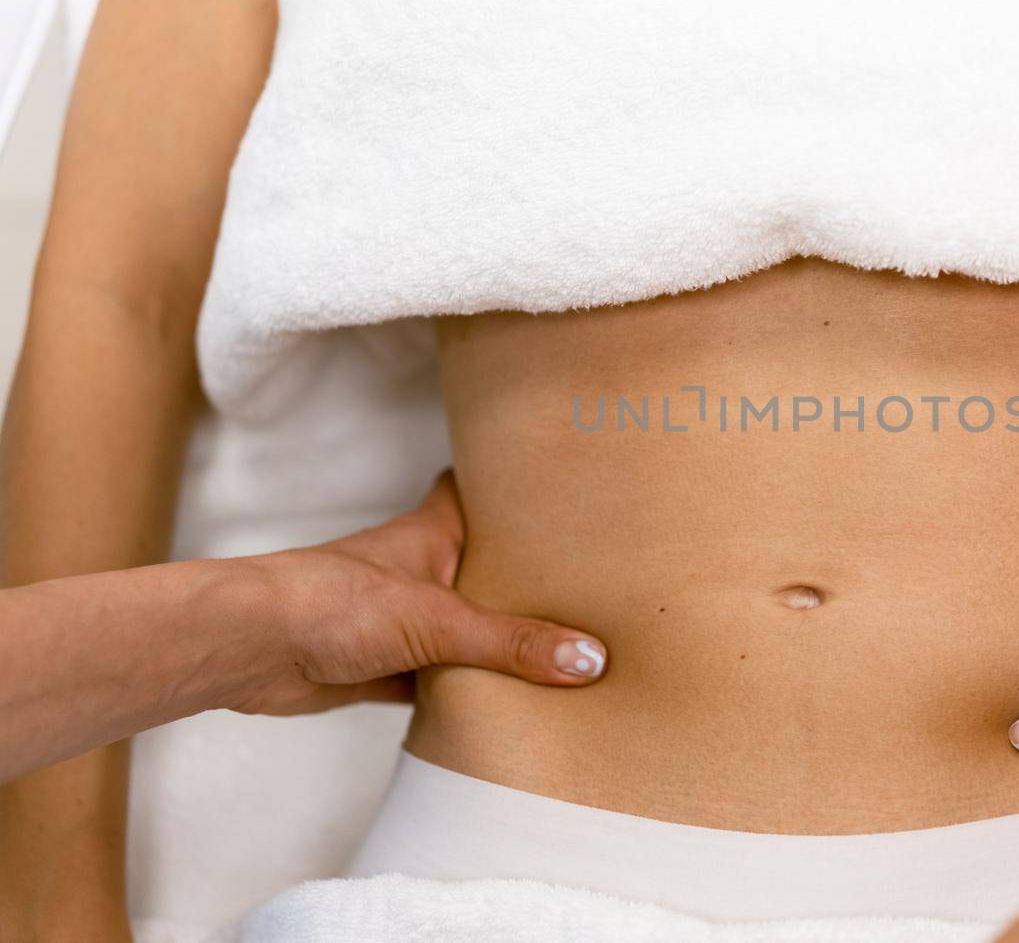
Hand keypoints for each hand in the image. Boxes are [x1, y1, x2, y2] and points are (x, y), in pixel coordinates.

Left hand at [220, 472, 607, 714]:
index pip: (474, 492)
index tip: (559, 490)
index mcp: (434, 533)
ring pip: (465, 630)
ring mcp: (402, 621)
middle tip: (589, 584)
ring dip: (499, 643)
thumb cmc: (333, 601)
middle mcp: (421, 571)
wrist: (250, 649)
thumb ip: (513, 643)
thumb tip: (590, 659)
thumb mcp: (440, 620)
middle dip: (525, 579)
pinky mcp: (385, 668)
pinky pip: (440, 681)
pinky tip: (509, 708)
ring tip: (567, 651)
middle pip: (483, 569)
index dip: (511, 488)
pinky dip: (467, 694)